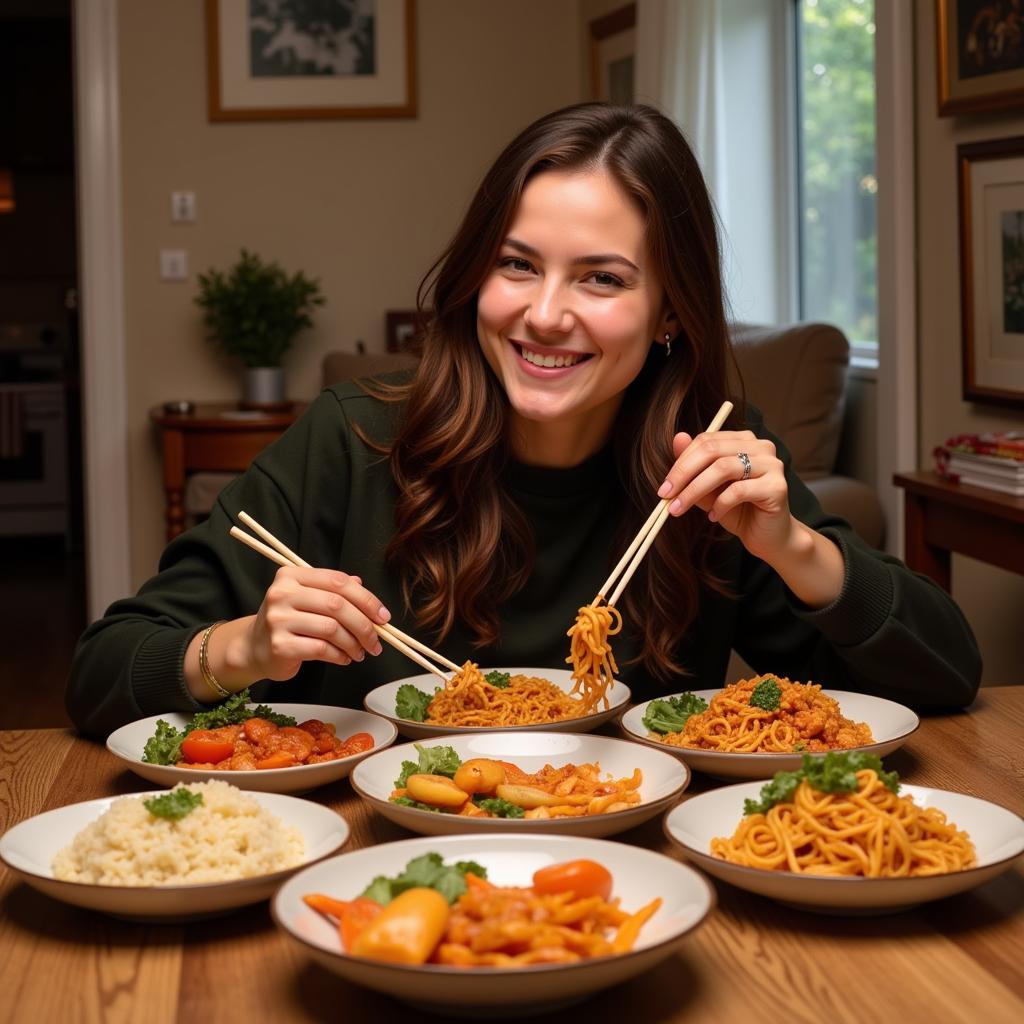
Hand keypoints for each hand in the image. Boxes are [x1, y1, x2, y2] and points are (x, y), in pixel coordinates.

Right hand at [245, 566, 390, 680]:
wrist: (254, 648)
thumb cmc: (288, 621)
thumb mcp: (308, 598)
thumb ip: (334, 591)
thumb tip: (365, 590)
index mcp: (291, 575)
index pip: (337, 581)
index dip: (366, 599)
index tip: (383, 616)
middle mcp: (282, 593)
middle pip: (337, 605)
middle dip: (364, 625)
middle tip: (376, 641)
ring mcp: (278, 619)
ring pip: (332, 629)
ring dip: (353, 643)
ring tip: (360, 652)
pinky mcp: (280, 645)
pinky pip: (321, 649)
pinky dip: (339, 655)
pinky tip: (344, 658)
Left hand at [658, 429, 794, 561]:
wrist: (768, 537)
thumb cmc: (738, 511)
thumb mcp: (708, 490)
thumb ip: (693, 468)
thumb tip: (677, 439)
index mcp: (743, 440)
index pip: (706, 441)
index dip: (681, 462)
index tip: (664, 488)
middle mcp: (761, 446)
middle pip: (712, 450)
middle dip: (683, 475)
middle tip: (666, 497)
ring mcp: (772, 464)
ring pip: (724, 468)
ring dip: (695, 490)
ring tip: (681, 509)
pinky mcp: (777, 486)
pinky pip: (739, 490)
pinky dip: (720, 504)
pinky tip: (714, 517)